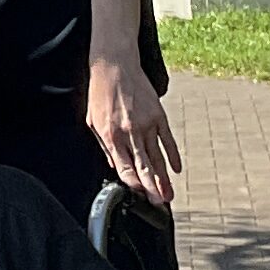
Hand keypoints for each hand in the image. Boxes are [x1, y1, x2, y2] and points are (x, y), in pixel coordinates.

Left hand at [87, 54, 182, 206]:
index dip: (133, 186)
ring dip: (163, 179)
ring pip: (157, 158)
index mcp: (111, 136)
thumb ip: (105, 146)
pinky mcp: (158, 115)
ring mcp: (146, 124)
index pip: (124, 169)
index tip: (140, 197)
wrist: (114, 65)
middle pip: (143, 168)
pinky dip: (173, 156)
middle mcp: (129, 133)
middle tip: (159, 205)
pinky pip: (168, 140)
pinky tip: (176, 169)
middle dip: (151, 190)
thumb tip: (114, 167)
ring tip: (169, 195)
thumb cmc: (101, 93)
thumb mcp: (93, 121)